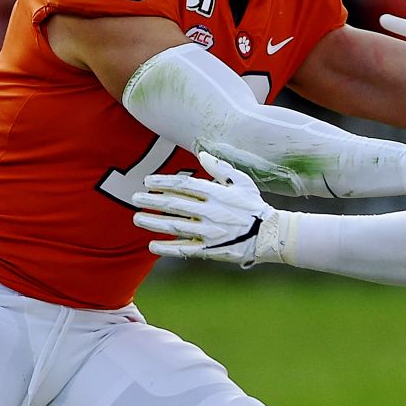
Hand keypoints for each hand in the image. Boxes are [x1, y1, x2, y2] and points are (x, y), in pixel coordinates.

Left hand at [132, 152, 280, 264]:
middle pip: (174, 204)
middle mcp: (210, 212)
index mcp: (217, 193)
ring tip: (137, 218)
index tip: (148, 182)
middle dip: (152, 201)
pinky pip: (184, 249)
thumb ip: (221, 168)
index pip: (184, 185)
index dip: (163, 183)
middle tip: (135, 198)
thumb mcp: (242, 182)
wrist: (269, 234)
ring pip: (174, 226)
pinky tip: (152, 246)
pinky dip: (167, 248)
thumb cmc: (253, 206)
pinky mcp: (209, 249)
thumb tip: (202, 155)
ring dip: (153, 222)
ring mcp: (208, 232)